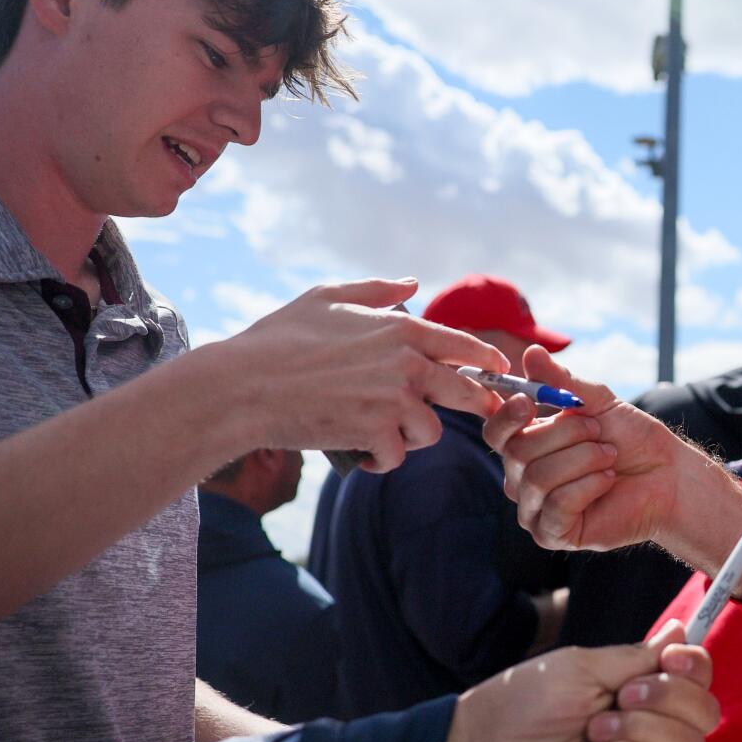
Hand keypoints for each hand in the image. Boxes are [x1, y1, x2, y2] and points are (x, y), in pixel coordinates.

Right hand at [200, 279, 510, 471]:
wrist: (242, 386)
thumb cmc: (278, 339)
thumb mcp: (326, 297)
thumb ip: (376, 291)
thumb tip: (413, 283)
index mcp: (402, 328)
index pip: (466, 347)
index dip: (488, 362)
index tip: (498, 372)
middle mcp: (407, 363)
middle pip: (467, 393)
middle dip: (470, 405)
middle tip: (462, 415)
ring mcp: (395, 400)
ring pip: (431, 431)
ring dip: (410, 436)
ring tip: (380, 430)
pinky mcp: (377, 434)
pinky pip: (397, 456)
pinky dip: (380, 458)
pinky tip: (360, 450)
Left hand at [409, 629, 718, 741]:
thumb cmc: (521, 706)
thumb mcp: (582, 667)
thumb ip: (637, 656)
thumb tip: (682, 631)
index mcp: (636, 687)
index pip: (696, 677)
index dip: (696, 667)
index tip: (671, 660)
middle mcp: (646, 725)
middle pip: (705, 713)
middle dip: (670, 699)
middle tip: (623, 697)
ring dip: (641, 731)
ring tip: (595, 732)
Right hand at [484, 348, 741, 586]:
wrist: (668, 475)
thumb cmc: (632, 440)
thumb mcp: (598, 402)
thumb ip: (562, 382)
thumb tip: (530, 352)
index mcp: (526, 445)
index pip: (496, 431)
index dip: (508, 415)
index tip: (529, 400)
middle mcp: (521, 479)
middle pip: (518, 451)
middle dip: (567, 435)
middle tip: (600, 434)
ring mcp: (534, 509)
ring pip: (538, 477)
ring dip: (584, 459)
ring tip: (610, 457)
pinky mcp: (552, 534)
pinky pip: (557, 504)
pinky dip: (590, 485)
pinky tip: (609, 481)